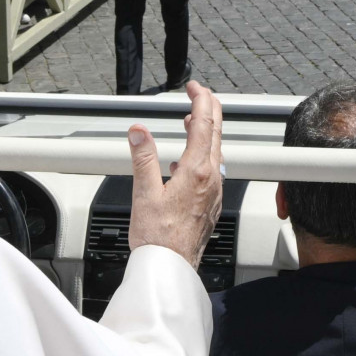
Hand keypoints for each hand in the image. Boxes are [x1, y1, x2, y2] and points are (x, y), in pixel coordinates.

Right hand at [126, 81, 225, 266]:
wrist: (171, 268)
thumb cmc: (158, 238)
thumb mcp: (144, 193)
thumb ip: (143, 157)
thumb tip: (139, 131)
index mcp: (197, 172)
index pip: (204, 124)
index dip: (200, 100)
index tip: (194, 87)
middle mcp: (211, 180)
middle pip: (216, 134)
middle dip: (208, 110)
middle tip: (198, 95)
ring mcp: (213, 193)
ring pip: (215, 152)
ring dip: (205, 132)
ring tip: (192, 123)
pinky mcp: (210, 205)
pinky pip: (212, 171)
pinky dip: (202, 155)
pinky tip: (186, 163)